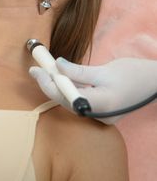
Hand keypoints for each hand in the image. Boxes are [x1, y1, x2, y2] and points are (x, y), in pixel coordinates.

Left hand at [29, 57, 156, 123]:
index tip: (36, 70)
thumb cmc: (133, 74)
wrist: (154, 83)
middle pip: (66, 101)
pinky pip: (80, 100)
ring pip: (72, 101)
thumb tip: (57, 66)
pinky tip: (61, 78)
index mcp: (100, 106)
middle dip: (50, 84)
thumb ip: (79, 72)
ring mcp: (100, 115)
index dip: (48, 84)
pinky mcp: (101, 110)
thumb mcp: (104, 71)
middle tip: (36, 70)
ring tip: (45, 72)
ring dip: (58, 86)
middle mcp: (98, 115)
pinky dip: (70, 88)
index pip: (66, 97)